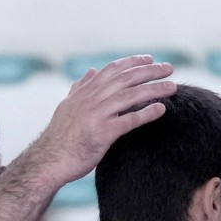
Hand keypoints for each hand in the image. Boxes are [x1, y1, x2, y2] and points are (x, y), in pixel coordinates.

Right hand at [27, 55, 176, 186]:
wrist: (48, 162)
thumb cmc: (59, 138)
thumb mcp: (67, 107)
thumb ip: (80, 88)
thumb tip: (90, 71)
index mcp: (84, 93)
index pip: (112, 70)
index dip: (132, 62)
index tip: (150, 59)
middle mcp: (90, 99)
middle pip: (125, 79)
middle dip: (150, 71)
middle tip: (170, 68)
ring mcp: (96, 115)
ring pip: (130, 96)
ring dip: (154, 89)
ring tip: (173, 87)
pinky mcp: (102, 134)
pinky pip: (128, 120)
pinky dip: (146, 113)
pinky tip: (161, 109)